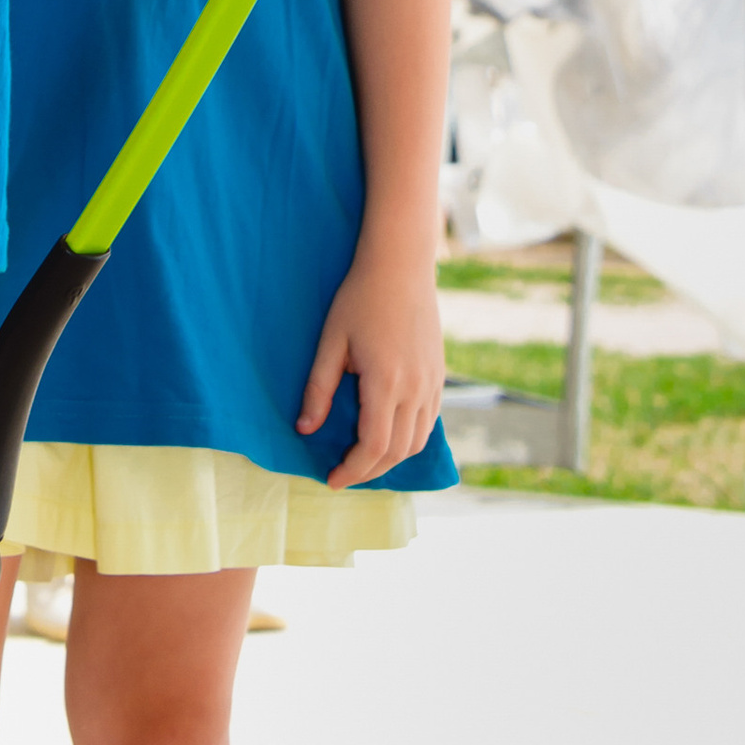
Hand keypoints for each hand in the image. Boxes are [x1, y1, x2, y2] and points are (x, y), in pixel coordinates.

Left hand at [297, 244, 447, 487]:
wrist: (400, 265)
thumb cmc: (359, 298)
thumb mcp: (331, 341)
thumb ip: (319, 389)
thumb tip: (305, 430)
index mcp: (386, 382)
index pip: (373, 448)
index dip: (353, 471)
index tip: (332, 479)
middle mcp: (415, 389)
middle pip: (397, 452)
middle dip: (369, 471)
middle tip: (343, 473)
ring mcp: (432, 383)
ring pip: (417, 442)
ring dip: (391, 460)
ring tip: (364, 460)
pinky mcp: (439, 376)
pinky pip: (428, 422)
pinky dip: (410, 440)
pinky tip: (390, 436)